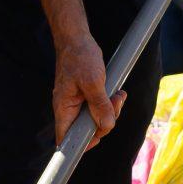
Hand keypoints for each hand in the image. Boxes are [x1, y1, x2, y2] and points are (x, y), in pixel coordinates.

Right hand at [52, 29, 122, 144]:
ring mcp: (78, 104)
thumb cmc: (80, 57)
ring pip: (96, 119)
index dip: (82, 144)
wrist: (77, 39)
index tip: (99, 134)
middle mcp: (69, 109)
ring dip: (111, 110)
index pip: (66, 140)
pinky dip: (110, 103)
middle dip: (105, 121)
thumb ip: (99, 105)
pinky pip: (99, 107)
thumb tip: (106, 125)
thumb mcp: (93, 81)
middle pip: (87, 130)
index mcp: (64, 109)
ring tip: (118, 95)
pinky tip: (117, 93)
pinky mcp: (86, 97)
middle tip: (115, 103)